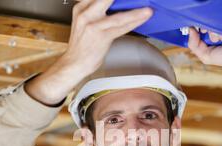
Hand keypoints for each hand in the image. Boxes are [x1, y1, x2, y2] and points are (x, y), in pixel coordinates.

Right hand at [26, 0, 152, 104]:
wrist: (74, 63)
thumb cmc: (81, 45)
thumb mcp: (84, 21)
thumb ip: (96, 11)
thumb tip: (116, 5)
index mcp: (81, 8)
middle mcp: (86, 14)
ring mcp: (93, 25)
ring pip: (119, 16)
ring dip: (136, 13)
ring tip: (147, 10)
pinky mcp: (101, 37)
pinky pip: (121, 29)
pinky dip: (134, 23)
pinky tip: (143, 19)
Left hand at [188, 28, 221, 102]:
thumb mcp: (206, 56)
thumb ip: (194, 45)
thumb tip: (190, 29)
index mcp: (210, 35)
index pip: (199, 26)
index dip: (197, 28)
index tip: (201, 33)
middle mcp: (218, 27)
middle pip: (207, 22)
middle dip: (209, 32)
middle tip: (216, 40)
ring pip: (216, 21)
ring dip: (219, 31)